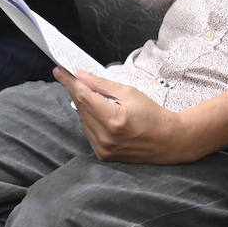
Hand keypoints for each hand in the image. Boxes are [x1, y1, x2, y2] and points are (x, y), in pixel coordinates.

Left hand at [54, 68, 185, 163]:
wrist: (168, 141)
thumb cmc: (152, 114)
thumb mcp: (129, 93)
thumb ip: (102, 85)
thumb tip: (80, 76)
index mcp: (113, 120)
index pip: (83, 96)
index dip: (69, 82)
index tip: (59, 71)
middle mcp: (105, 137)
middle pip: (81, 108)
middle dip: (76, 91)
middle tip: (71, 77)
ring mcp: (103, 149)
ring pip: (83, 120)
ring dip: (84, 106)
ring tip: (92, 95)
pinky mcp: (103, 155)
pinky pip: (88, 132)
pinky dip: (90, 119)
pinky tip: (98, 112)